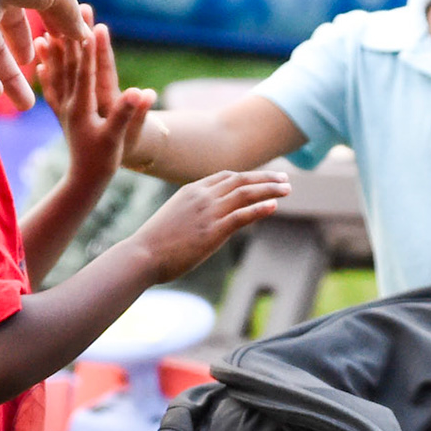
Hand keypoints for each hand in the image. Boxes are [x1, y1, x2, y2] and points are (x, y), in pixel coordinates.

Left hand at [36, 14, 153, 186]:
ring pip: (57, 73)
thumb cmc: (106, 160)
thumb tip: (140, 93)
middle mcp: (70, 103)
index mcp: (83, 106)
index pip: (87, 70)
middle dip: (72, 36)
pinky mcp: (62, 113)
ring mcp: (64, 108)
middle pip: (70, 63)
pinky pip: (51, 88)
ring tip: (45, 28)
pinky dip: (45, 73)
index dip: (91, 48)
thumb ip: (127, 115)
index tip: (93, 24)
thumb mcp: (119, 138)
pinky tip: (40, 62)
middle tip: (75, 9)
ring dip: (54, 50)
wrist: (86, 180)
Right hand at [128, 170, 290, 282]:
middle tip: (284, 180)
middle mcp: (202, 196)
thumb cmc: (155, 242)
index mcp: (192, 190)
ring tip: (287, 189)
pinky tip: (274, 207)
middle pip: (241, 180)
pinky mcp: (213, 230)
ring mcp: (208, 212)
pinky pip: (242, 216)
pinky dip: (260, 209)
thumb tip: (206, 221)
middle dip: (265, 179)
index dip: (248, 176)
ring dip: (269, 190)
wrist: (143, 254)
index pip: (226, 176)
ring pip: (246, 194)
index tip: (264, 178)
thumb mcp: (175, 217)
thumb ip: (193, 212)